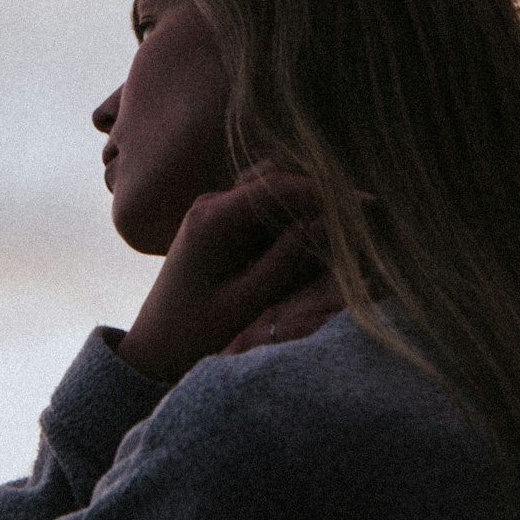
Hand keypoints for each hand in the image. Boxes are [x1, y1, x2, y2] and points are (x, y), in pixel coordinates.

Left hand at [116, 159, 372, 384]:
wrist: (153, 347)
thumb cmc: (193, 332)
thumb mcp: (244, 302)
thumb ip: (283, 260)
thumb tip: (324, 222)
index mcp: (211, 219)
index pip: (277, 186)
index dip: (324, 191)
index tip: (366, 203)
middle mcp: (211, 204)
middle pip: (274, 172)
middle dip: (319, 184)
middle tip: (363, 208)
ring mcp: (215, 210)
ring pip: (270, 182)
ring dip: (306, 193)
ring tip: (346, 216)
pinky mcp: (222, 223)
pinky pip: (262, 203)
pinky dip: (291, 209)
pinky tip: (318, 227)